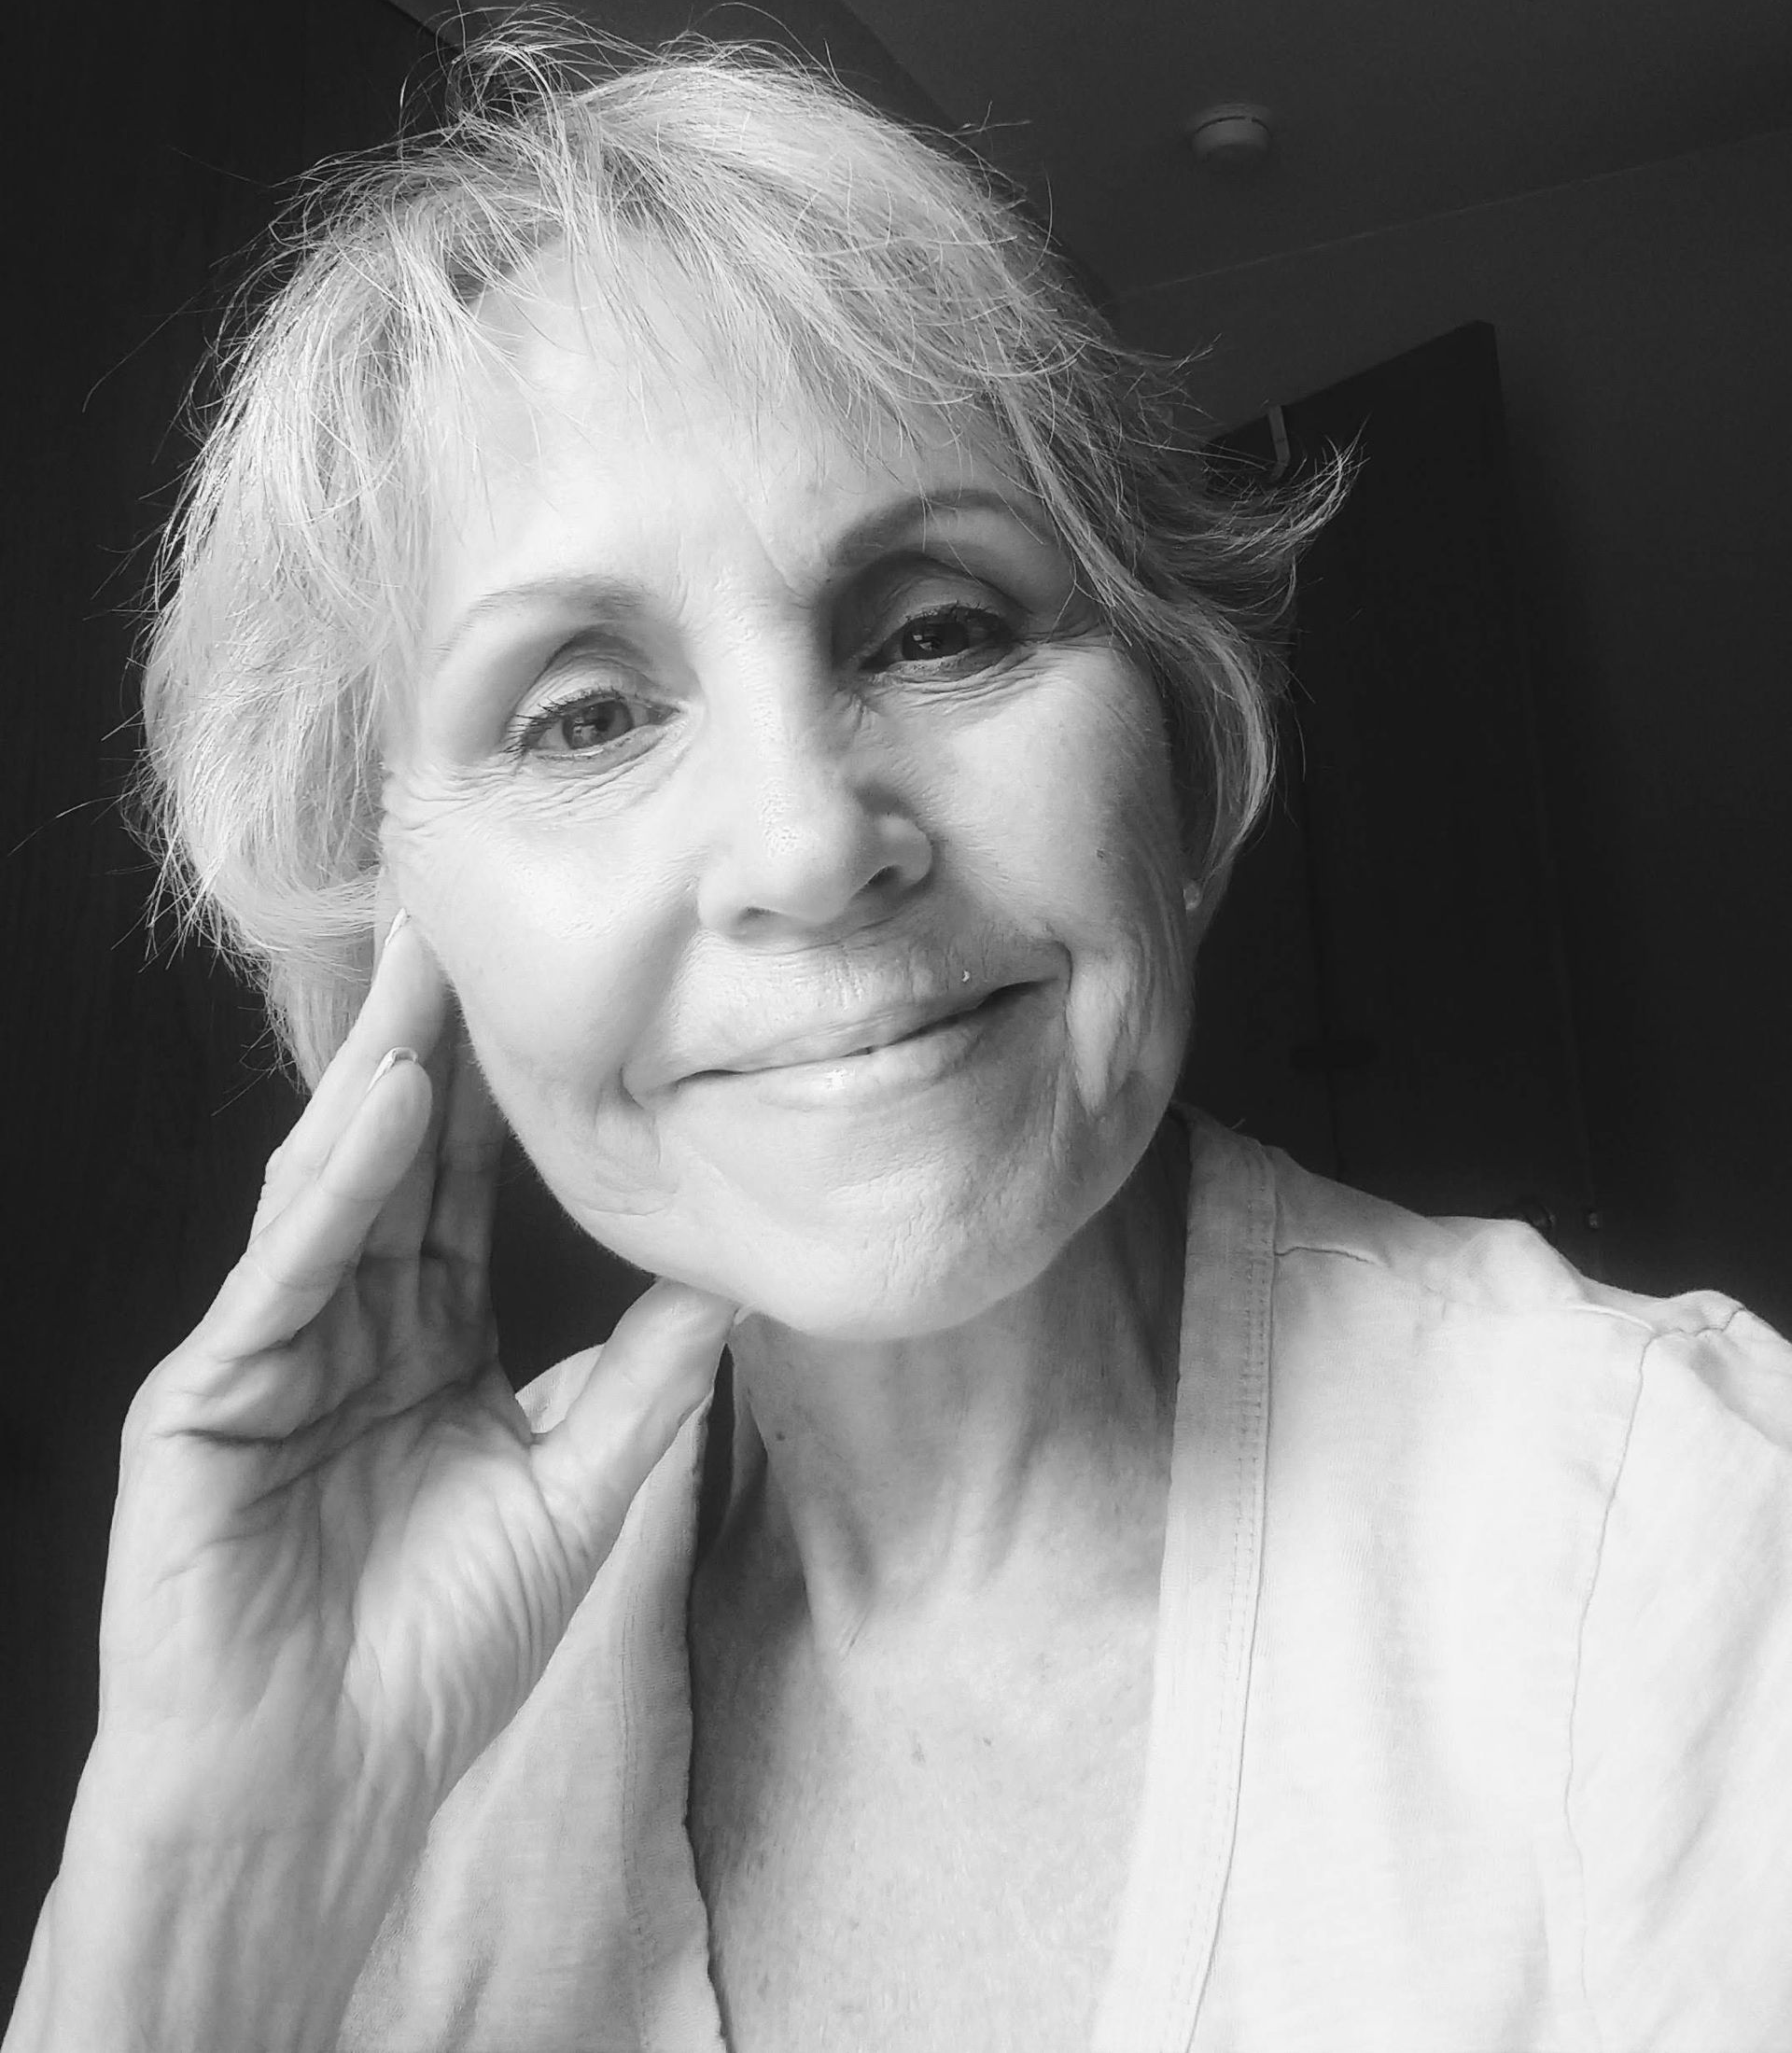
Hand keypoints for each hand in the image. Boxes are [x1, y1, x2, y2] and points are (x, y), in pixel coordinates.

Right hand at [83, 911, 732, 1868]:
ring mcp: (268, 1357)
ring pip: (329, 1190)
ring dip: (382, 1078)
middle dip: (432, 1039)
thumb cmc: (432, 1657)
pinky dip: (333, 1194)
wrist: (323, 1792)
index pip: (467, 1187)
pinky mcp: (204, 1405)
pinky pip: (280, 1279)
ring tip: (430, 967)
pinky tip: (384, 1113)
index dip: (510, 1091)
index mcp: (424, 1339)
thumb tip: (734, 1281)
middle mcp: (345, 1326)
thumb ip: (643, 1383)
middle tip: (471, 911)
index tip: (556, 989)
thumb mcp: (572, 1498)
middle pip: (397, 1159)